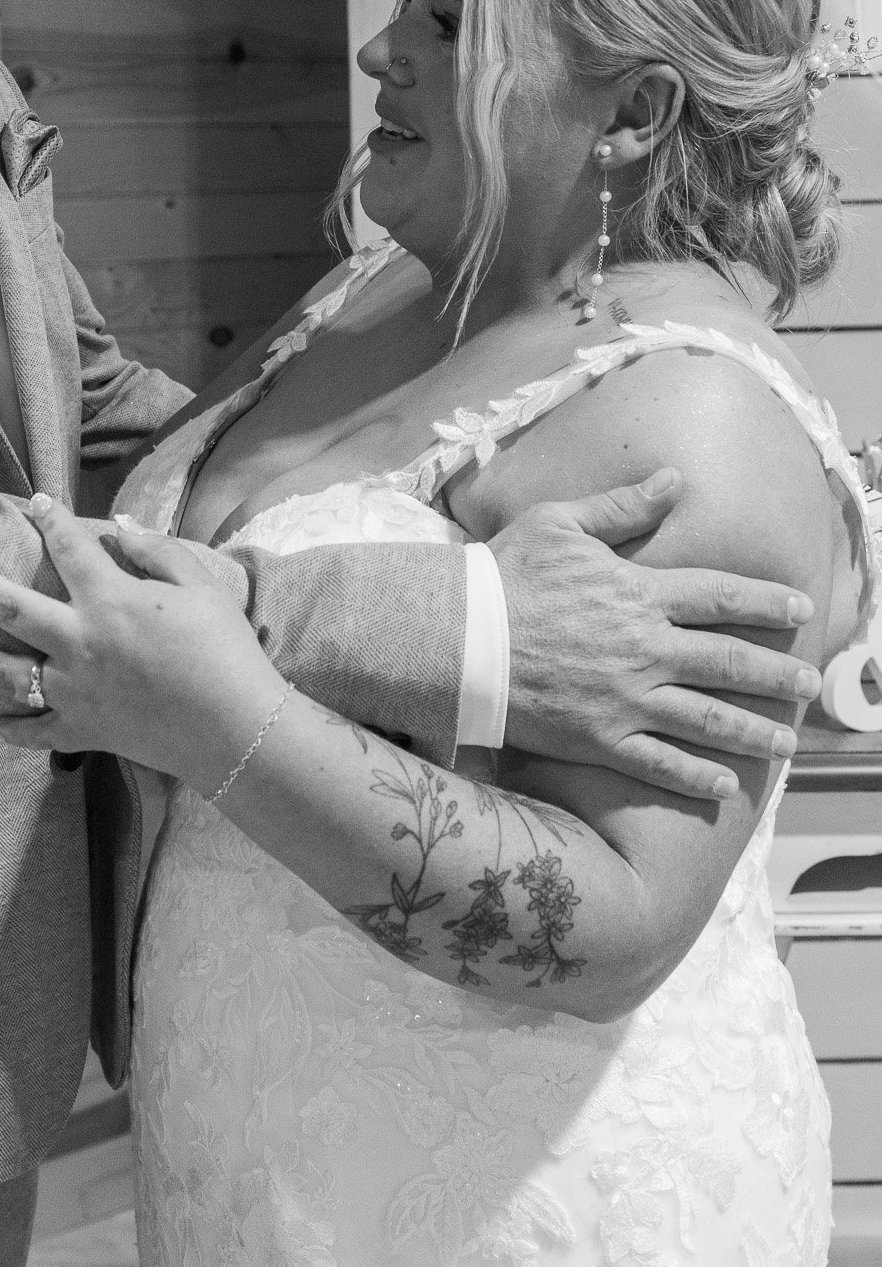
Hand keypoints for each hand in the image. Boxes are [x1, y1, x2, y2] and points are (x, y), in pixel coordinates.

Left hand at [0, 500, 285, 782]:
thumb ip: (156, 551)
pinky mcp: (81, 729)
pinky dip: (1, 732)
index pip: (69, 546)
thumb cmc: (225, 651)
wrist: (236, 731)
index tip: (34, 501)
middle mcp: (79, 642)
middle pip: (4, 605)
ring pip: (0, 673)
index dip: (50, 518)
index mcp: (110, 600)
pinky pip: (31, 732)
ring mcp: (73, 691)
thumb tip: (119, 525)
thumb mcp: (199, 587)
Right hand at [492, 468, 818, 800]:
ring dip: (752, 731)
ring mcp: (624, 698)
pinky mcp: (598, 738)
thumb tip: (674, 481)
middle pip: (729, 662)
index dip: (765, 601)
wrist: (455, 635)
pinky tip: (725, 785)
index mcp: (638, 593)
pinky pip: (658, 763)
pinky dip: (695, 776)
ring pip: (706, 718)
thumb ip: (622, 506)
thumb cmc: (503, 574)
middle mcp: (643, 648)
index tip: (801, 609)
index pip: (719, 596)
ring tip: (786, 742)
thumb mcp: (560, 523)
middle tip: (811, 686)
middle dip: (777, 675)